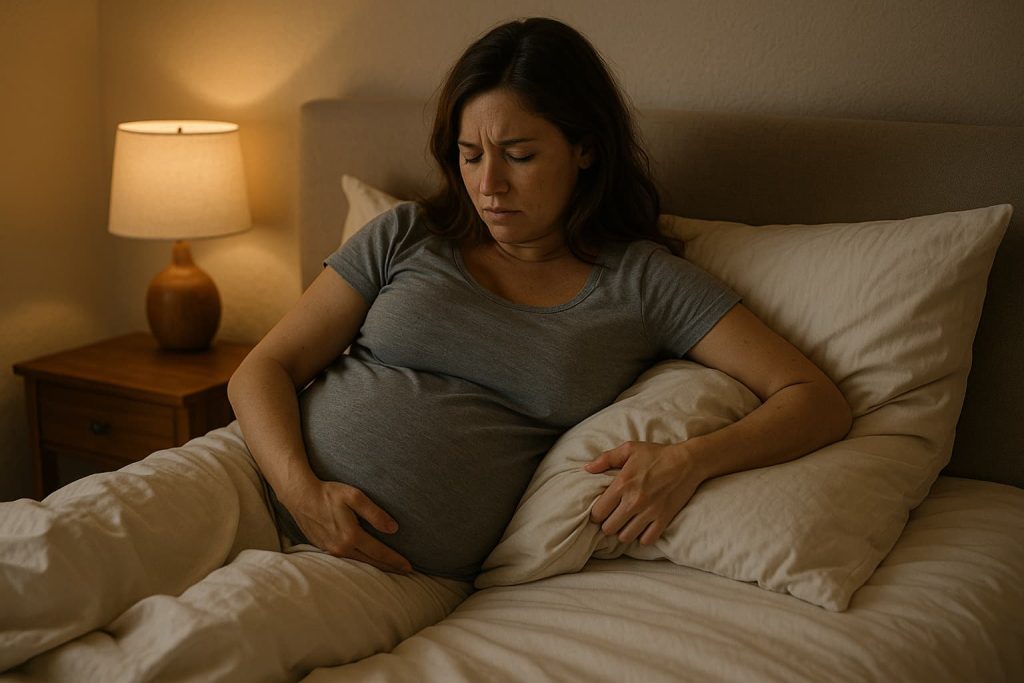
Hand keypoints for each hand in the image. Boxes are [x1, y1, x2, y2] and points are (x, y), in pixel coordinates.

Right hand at [283, 480, 412, 573]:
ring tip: (390, 569)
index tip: (409, 567)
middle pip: (371, 562)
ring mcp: (332, 550)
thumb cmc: (329, 493)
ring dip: (376, 567)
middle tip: (406, 572)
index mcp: (351, 536)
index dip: (395, 560)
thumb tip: (394, 529)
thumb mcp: (355, 497)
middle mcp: (341, 547)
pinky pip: (347, 559)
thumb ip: (375, 513)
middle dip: (389, 567)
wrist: (301, 496)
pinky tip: (367, 560)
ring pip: (359, 563)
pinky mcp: (325, 548)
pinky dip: (361, 562)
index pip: (379, 552)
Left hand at [584, 441, 703, 545]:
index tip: (602, 511)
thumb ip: (605, 458)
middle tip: (613, 518)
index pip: (598, 512)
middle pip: (609, 529)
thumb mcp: (629, 449)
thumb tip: (587, 469)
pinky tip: (642, 528)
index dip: (596, 514)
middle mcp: (634, 501)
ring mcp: (649, 512)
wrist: (687, 462)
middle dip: (608, 524)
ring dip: (623, 532)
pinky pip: (647, 540)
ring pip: (625, 537)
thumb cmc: (656, 454)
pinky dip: (642, 537)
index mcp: (622, 484)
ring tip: (626, 523)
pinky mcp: (664, 519)